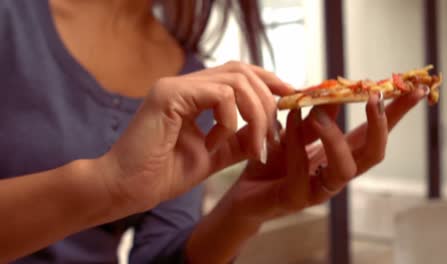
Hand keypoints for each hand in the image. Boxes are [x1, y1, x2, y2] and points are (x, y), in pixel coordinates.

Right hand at [97, 61, 292, 215]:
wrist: (126, 189)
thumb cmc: (163, 173)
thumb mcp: (213, 155)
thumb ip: (237, 139)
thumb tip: (267, 131)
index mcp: (194, 95)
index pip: (238, 73)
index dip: (268, 81)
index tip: (291, 99)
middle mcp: (185, 84)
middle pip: (243, 71)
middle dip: (268, 101)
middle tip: (274, 136)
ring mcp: (175, 86)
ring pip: (236, 80)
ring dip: (255, 114)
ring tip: (256, 146)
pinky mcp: (169, 96)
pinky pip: (219, 95)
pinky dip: (230, 119)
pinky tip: (216, 143)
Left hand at [221, 86, 427, 225]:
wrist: (246, 190)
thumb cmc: (273, 160)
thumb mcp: (295, 130)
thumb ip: (314, 115)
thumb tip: (332, 91)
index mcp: (340, 153)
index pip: (375, 133)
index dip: (396, 114)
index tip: (417, 90)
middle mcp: (336, 172)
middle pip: (374, 154)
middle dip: (379, 125)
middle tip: (373, 97)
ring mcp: (320, 189)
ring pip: (346, 169)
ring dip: (334, 137)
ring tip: (316, 114)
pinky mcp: (297, 198)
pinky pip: (302, 172)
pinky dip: (296, 143)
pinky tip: (288, 122)